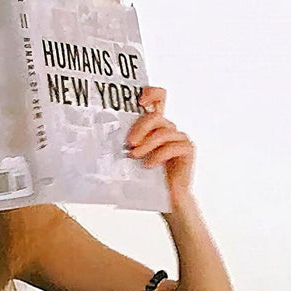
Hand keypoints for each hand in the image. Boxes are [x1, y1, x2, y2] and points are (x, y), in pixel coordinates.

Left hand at [126, 86, 194, 206]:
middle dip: (140, 128)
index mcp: (154, 125)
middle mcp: (168, 128)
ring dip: (146, 144)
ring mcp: (179, 137)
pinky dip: (158, 155)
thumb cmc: (144, 176)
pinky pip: (173, 146)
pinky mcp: (187, 149)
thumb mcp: (132, 155)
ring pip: (162, 132)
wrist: (163, 197)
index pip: (159, 98)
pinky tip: (148, 164)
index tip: (140, 102)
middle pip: (155, 116)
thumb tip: (103, 133)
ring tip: (135, 156)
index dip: (151, 93)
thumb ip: (127, 142)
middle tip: (129, 144)